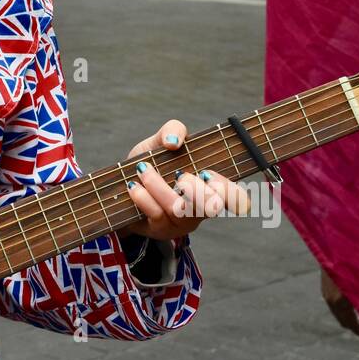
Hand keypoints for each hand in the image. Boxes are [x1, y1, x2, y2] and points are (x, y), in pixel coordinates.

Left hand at [121, 120, 249, 241]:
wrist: (123, 187)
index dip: (232, 192)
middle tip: (179, 175)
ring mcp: (181, 222)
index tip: (207, 173)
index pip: (235, 198)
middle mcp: (200, 208)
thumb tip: (175, 141)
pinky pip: (157, 215)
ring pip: (179, 210)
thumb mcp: (161, 142)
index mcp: (209, 186)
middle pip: (212, 207)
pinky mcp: (161, 229)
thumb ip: (173, 130)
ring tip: (143, 169)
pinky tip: (134, 185)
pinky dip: (144, 197)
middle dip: (196, 189)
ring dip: (159, 186)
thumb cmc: (152, 163)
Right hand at [320, 268, 358, 339]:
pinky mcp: (325, 289)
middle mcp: (331, 299)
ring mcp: (326, 294)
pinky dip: (345, 311)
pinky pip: (335, 307)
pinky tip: (355, 306)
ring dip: (351, 319)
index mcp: (341, 300)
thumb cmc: (353, 261)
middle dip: (357, 328)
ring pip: (339, 315)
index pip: (351, 324)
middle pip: (344, 322)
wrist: (334, 246)